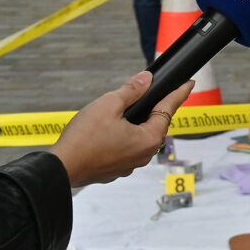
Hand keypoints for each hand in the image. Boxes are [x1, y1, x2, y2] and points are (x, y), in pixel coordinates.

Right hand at [48, 72, 192, 186]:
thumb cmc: (84, 138)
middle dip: (153, 108)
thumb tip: (146, 80)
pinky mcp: (115, 169)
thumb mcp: (109, 104)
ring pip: (139, 137)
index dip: (179, 93)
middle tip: (154, 93)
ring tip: (127, 110)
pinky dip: (123, 136)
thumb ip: (131, 90)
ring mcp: (130, 165)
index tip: (189, 84)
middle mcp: (144, 155)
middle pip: (155, 124)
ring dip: (136, 123)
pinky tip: (111, 130)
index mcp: (149, 139)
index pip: (169, 109)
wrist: (60, 168)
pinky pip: (125, 148)